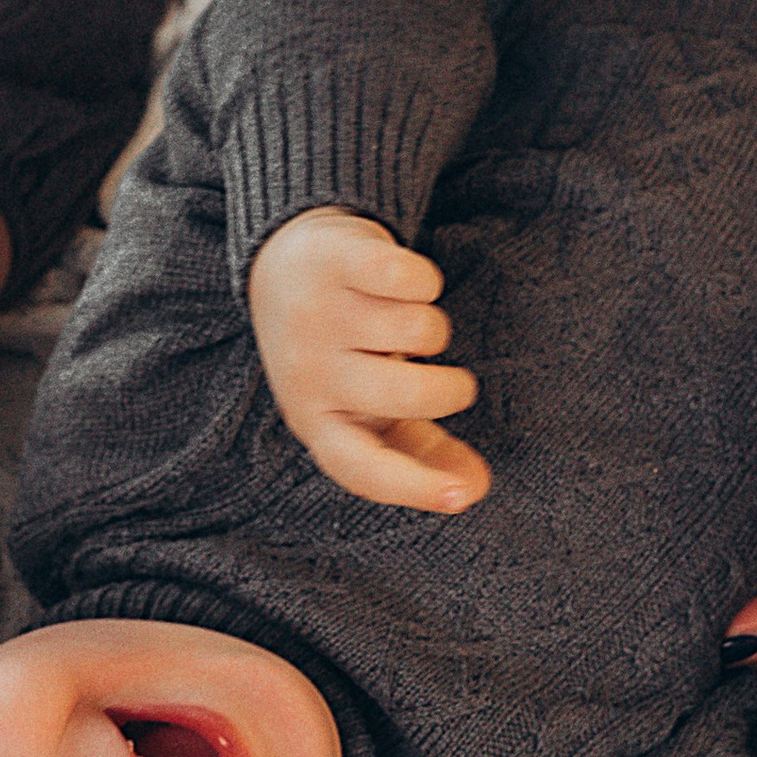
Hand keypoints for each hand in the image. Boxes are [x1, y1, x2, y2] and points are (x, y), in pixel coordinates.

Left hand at [247, 208, 488, 511]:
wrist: (282, 271)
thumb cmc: (338, 356)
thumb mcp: (362, 409)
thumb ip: (418, 451)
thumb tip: (474, 488)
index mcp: (314, 421)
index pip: (360, 468)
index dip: (413, 485)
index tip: (466, 495)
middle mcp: (310, 372)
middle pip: (408, 393)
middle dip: (452, 388)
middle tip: (452, 381)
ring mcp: (320, 314)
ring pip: (422, 329)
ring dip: (432, 326)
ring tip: (403, 323)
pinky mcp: (337, 261)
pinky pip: (416, 278)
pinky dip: (425, 280)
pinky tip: (399, 284)